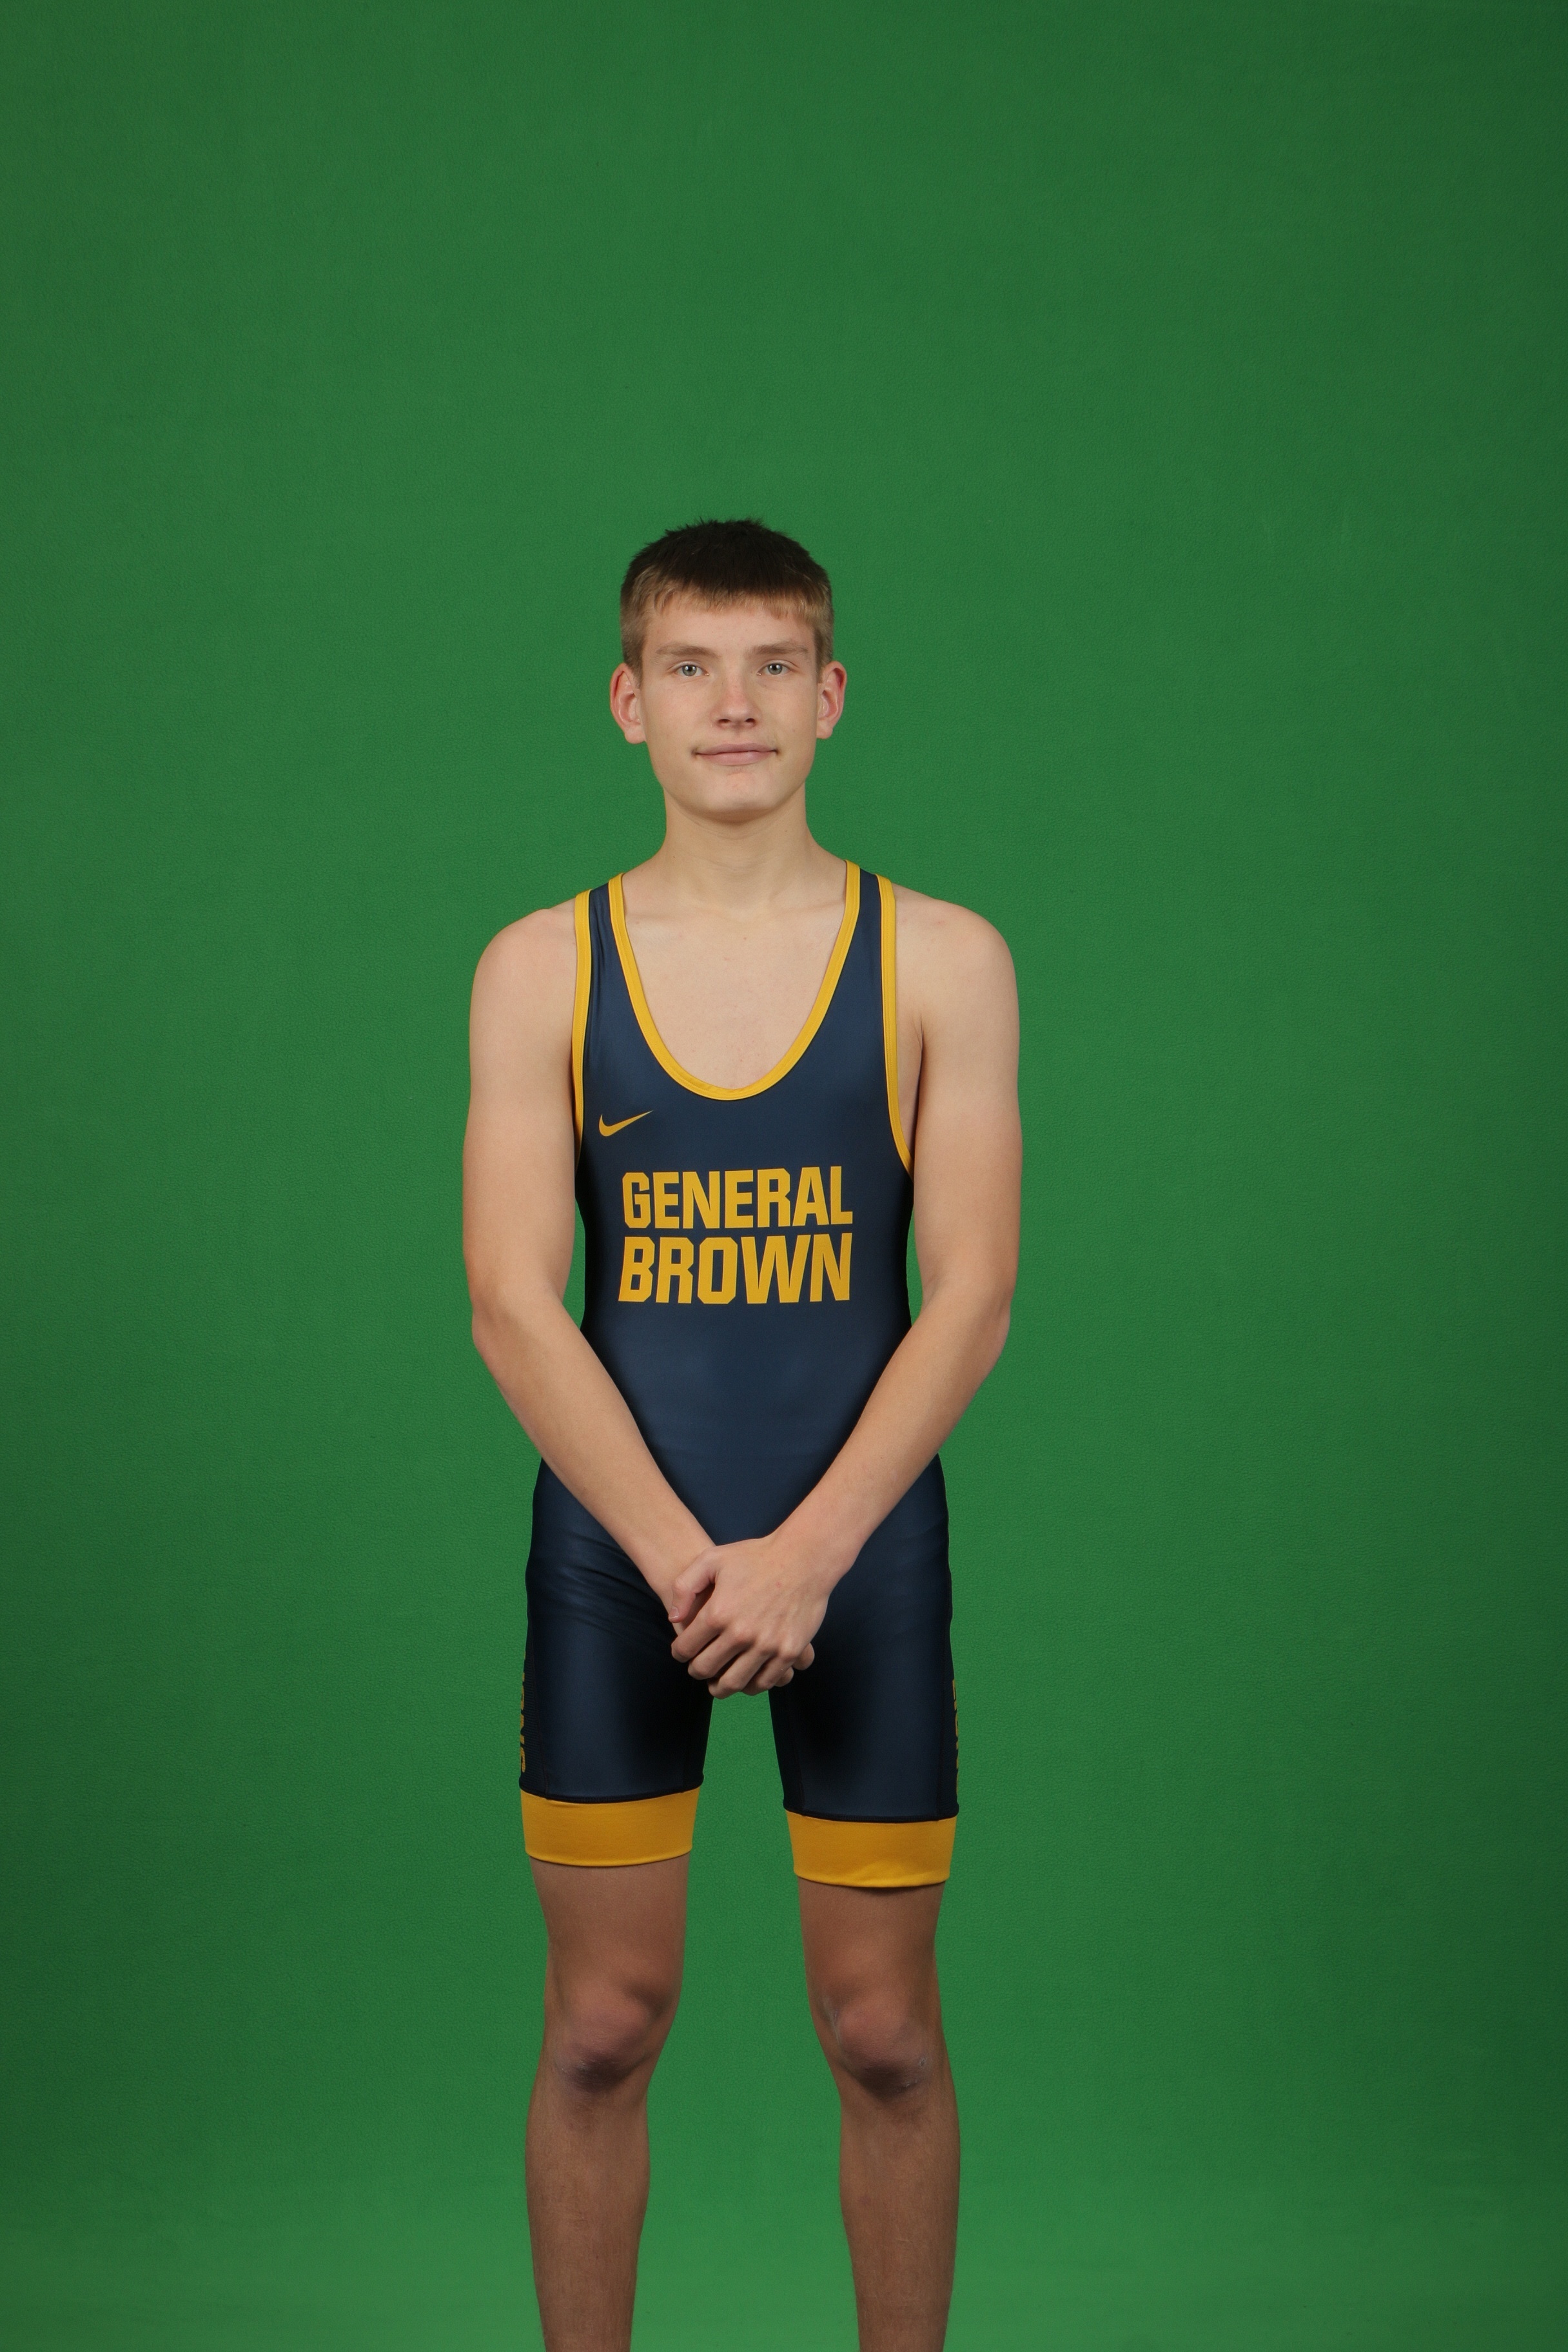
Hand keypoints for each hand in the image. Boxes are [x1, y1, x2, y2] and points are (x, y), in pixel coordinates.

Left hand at [668, 1534, 829, 1697]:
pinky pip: (765, 1682)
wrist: (803, 1558)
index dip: (679, 1652)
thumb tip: (674, 1619)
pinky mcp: (789, 1652)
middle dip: (696, 1671)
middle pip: (706, 1669)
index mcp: (718, 1612)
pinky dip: (752, 1686)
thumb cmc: (756, 1556)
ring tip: (718, 1683)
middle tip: (698, 1668)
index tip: (682, 1652)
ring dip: (720, 1687)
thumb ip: (684, 1587)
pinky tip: (747, 1679)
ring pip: (734, 1683)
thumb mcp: (711, 1559)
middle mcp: (740, 1633)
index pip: (686, 1648)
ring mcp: (766, 1645)